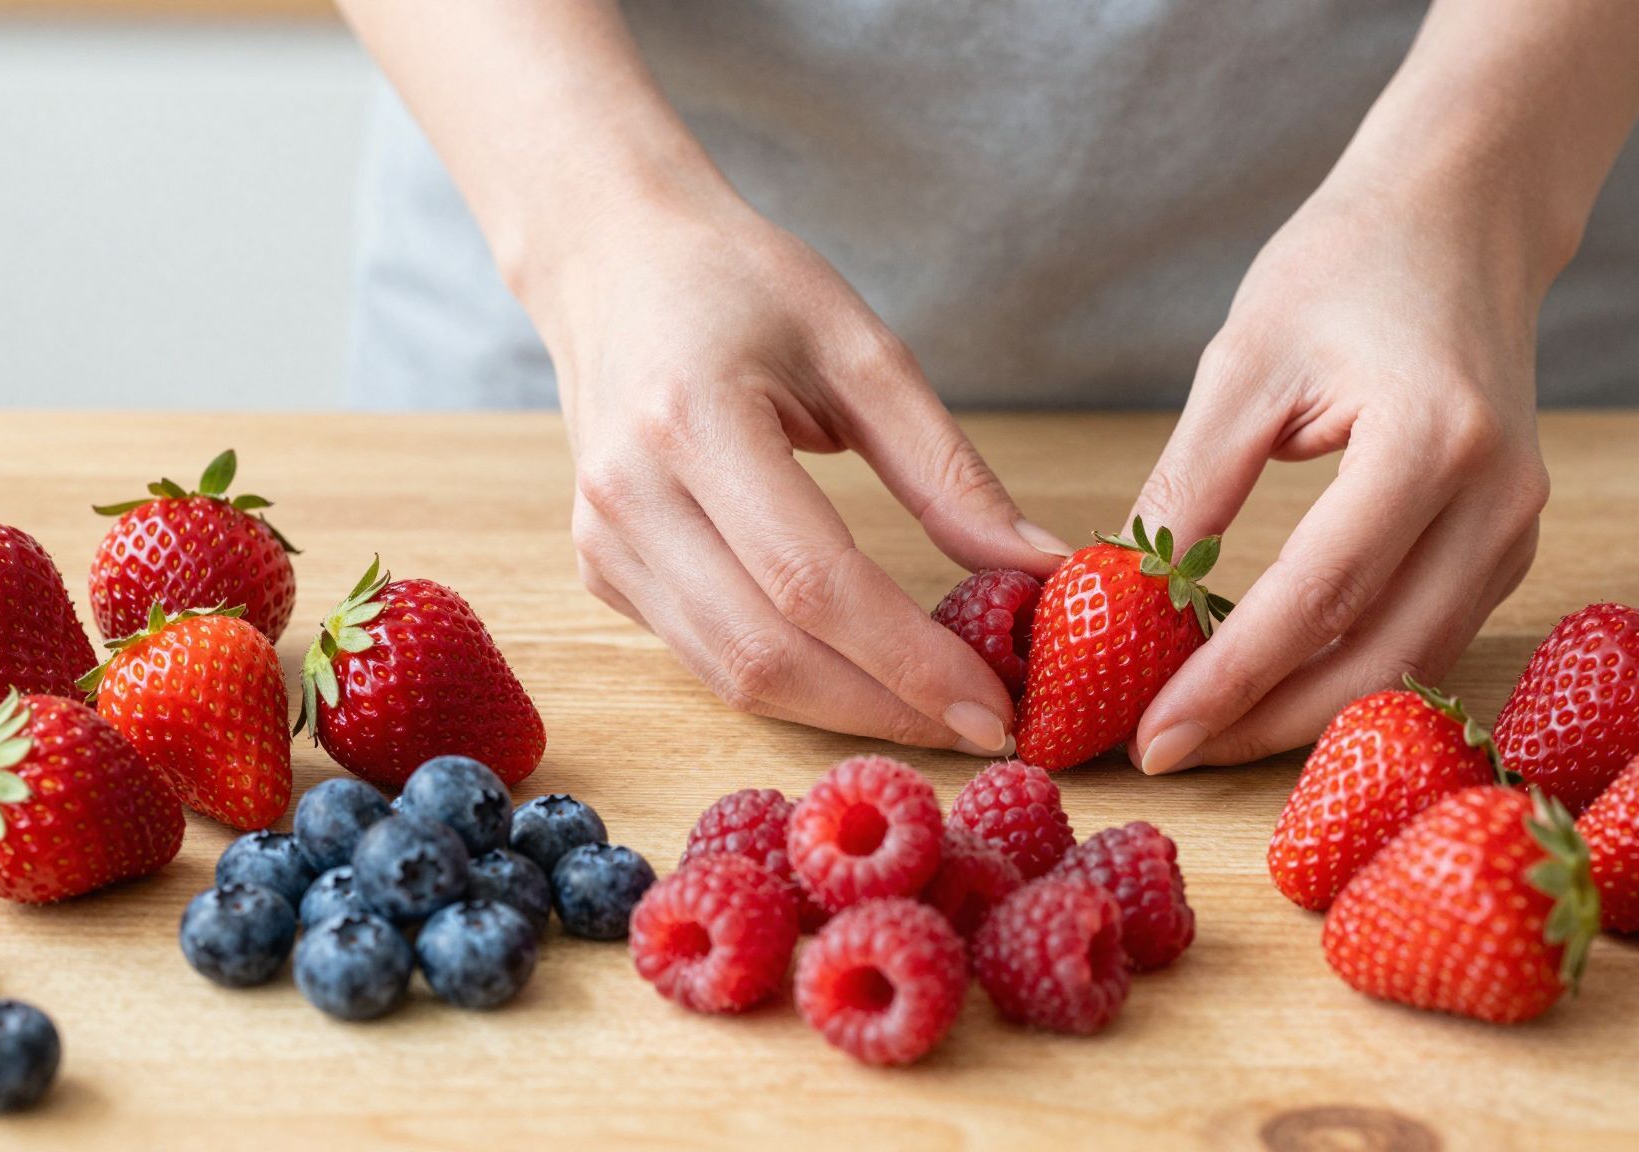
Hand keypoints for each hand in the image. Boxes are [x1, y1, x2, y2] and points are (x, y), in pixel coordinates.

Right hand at [531, 189, 1067, 753]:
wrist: (612, 257)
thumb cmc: (741, 284)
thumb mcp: (861, 347)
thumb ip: (947, 468)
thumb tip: (1038, 568)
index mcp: (693, 419)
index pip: (812, 580)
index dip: (910, 661)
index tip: (997, 709)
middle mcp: (628, 494)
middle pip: (767, 652)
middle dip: (886, 707)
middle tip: (983, 727)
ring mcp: (601, 542)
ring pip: (732, 677)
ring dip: (844, 712)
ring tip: (937, 711)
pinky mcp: (600, 571)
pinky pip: (706, 658)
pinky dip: (794, 683)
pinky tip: (862, 674)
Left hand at [1129, 161, 1552, 771]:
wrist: (1461, 214)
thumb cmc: (1344, 265)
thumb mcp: (1242, 365)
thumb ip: (1188, 485)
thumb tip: (1122, 598)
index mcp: (1432, 440)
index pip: (1319, 597)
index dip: (1230, 679)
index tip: (1152, 734)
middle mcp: (1497, 498)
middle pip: (1376, 658)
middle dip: (1265, 722)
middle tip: (1166, 753)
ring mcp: (1519, 525)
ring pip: (1411, 664)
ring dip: (1307, 711)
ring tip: (1207, 733)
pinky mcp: (1512, 539)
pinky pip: (1430, 636)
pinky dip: (1351, 672)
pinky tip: (1274, 685)